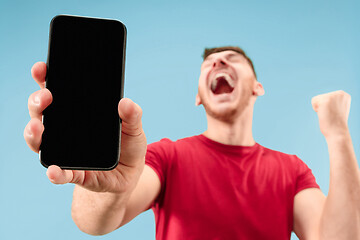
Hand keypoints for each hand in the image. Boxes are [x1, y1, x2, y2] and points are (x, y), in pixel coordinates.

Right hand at [24, 62, 146, 193]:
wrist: (130, 175)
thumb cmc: (128, 145)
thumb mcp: (134, 127)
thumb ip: (132, 115)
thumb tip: (126, 102)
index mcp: (79, 114)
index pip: (58, 92)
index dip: (46, 79)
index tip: (42, 68)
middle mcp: (65, 131)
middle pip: (42, 113)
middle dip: (37, 102)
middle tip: (45, 96)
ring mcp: (66, 152)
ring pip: (41, 141)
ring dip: (34, 133)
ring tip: (39, 127)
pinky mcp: (74, 174)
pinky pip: (61, 174)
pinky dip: (55, 173)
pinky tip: (53, 170)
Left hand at [311, 90, 350, 138]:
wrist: (337, 132)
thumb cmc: (336, 123)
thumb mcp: (337, 108)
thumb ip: (333, 102)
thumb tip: (326, 100)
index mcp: (344, 95)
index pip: (327, 96)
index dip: (327, 106)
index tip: (334, 113)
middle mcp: (340, 93)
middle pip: (321, 97)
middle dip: (322, 107)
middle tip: (330, 115)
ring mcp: (333, 96)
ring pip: (316, 99)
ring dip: (319, 108)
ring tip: (327, 114)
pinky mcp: (326, 100)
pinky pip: (314, 101)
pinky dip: (316, 109)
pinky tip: (324, 114)